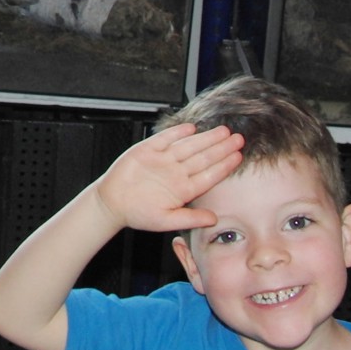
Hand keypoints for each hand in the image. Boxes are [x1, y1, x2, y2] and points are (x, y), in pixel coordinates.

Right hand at [93, 123, 243, 233]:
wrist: (111, 203)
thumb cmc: (137, 213)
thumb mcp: (165, 221)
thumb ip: (190, 219)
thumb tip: (214, 219)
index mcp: (183, 189)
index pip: (209, 175)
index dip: (224, 165)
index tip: (238, 157)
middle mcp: (176, 172)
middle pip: (203, 157)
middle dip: (222, 148)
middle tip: (239, 138)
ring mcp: (163, 160)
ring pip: (189, 146)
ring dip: (206, 138)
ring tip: (223, 131)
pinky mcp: (147, 150)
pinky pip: (165, 139)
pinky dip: (177, 133)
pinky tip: (191, 128)